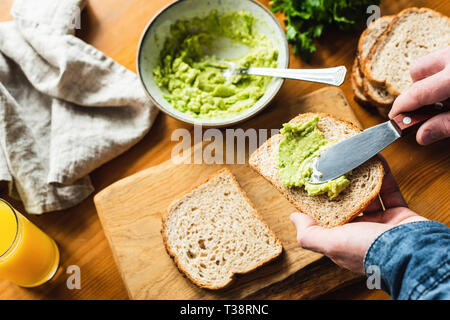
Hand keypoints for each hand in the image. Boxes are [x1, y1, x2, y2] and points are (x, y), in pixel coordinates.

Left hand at [290, 156, 426, 273]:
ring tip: (352, 157)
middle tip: (334, 164)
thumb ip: (309, 233)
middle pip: (347, 203)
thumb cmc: (367, 250)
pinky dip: (384, 173)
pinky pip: (389, 189)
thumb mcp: (331, 243)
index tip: (314, 180)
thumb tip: (294, 218)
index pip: (326, 217)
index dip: (320, 199)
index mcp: (342, 240)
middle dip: (342, 183)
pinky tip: (375, 157)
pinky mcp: (398, 213)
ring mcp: (380, 223)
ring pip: (368, 194)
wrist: (412, 254)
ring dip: (362, 175)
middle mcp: (360, 232)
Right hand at [389, 46, 449, 144]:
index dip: (401, 108)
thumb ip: (447, 125)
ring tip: (448, 97)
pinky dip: (445, 74)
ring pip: (431, 62)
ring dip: (432, 80)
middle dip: (419, 90)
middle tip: (434, 108)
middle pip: (418, 70)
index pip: (417, 92)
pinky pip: (444, 60)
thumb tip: (421, 135)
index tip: (393, 120)